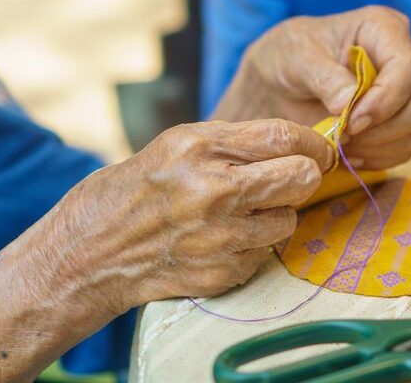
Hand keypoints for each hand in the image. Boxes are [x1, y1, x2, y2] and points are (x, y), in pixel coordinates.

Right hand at [65, 119, 334, 309]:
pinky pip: (265, 253)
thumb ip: (235, 142)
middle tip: (295, 178)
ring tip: (246, 212)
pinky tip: (224, 239)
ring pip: (288, 220)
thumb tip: (298, 143)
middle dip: (304, 176)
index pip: (284, 137)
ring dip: (276, 215)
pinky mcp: (221, 272)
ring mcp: (218, 236)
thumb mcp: (177, 145)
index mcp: (199, 148)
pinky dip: (253, 246)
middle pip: (300, 178)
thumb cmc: (138, 189)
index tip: (320, 150)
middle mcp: (212, 191)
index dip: (313, 143)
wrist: (90, 252)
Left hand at [213, 6, 410, 169]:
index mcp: (384, 29)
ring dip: (382, 146)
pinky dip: (380, 157)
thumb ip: (324, 77)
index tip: (351, 120)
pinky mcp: (401, 120)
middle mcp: (405, 58)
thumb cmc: (289, 56)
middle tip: (346, 135)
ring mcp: (407, 91)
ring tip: (344, 144)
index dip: (384, 99)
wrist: (281, 82)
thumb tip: (348, 104)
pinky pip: (407, 147)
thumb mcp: (297, 58)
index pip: (405, 66)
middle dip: (386, 127)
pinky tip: (351, 152)